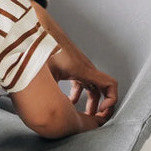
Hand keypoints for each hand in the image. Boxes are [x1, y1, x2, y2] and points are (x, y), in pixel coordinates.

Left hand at [32, 3, 117, 119]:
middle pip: (104, 90)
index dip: (112, 101)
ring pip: (93, 87)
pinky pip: (84, 81)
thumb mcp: (47, 73)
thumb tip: (45, 109)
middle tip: (94, 121)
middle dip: (102, 107)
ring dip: (91, 101)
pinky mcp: (72, 65)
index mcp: (84, 71)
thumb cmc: (43, 48)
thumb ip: (49, 90)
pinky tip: (69, 101)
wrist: (39, 29)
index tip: (101, 113)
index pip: (110, 85)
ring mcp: (80, 66)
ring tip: (84, 116)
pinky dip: (81, 93)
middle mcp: (86, 68)